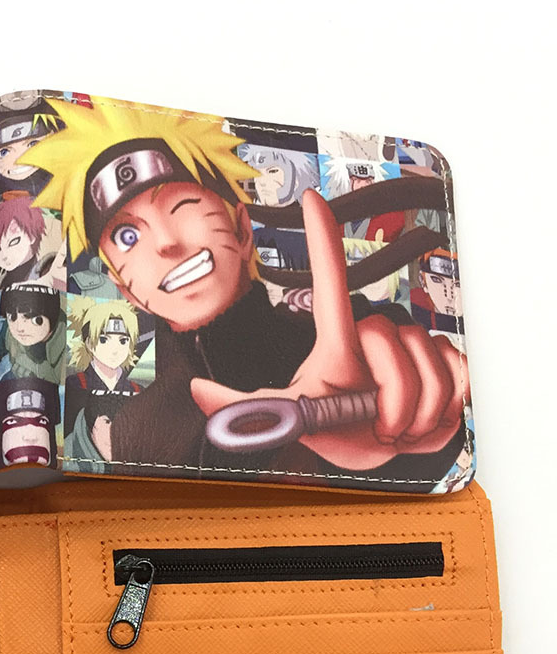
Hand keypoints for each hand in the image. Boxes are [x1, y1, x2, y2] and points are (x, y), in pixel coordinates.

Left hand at [189, 190, 468, 470]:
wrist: (378, 452)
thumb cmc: (334, 428)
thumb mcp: (285, 417)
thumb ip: (239, 407)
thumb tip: (195, 389)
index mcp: (337, 341)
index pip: (329, 282)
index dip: (322, 240)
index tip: (312, 201)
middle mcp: (378, 335)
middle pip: (388, 336)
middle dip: (385, 390)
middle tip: (373, 418)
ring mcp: (415, 347)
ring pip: (424, 364)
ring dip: (411, 409)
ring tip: (393, 423)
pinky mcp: (451, 363)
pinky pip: (457, 376)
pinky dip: (443, 408)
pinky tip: (424, 419)